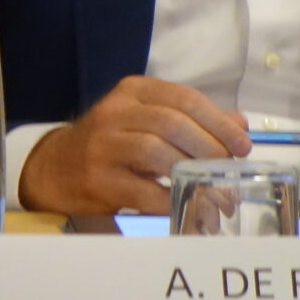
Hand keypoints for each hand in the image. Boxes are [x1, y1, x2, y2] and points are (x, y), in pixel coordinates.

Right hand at [19, 76, 248, 213]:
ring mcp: (104, 145)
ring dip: (195, 177)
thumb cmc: (112, 143)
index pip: (184, 98)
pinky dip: (174, 201)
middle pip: (173, 124)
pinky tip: (188, 207)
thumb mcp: (148, 121)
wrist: (57, 169)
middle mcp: (115, 112)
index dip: (219, 123)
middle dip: (210, 150)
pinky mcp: (99, 179)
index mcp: (133, 92)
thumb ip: (192, 120)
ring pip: (158, 153)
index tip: (242, 146)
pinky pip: (146, 190)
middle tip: (228, 173)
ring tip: (215, 196)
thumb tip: (239, 124)